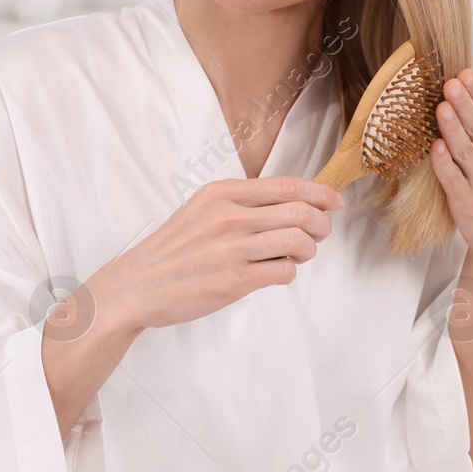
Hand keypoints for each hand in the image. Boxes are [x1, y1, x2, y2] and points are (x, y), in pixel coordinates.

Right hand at [92, 176, 343, 331]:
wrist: (136, 285)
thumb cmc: (172, 250)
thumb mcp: (201, 210)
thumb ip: (240, 204)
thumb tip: (291, 204)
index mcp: (222, 194)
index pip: (288, 186)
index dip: (321, 193)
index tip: (335, 202)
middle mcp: (229, 217)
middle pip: (301, 212)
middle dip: (322, 224)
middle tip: (320, 234)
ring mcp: (232, 249)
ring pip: (299, 242)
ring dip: (309, 250)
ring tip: (299, 255)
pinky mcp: (234, 281)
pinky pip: (283, 272)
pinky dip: (289, 273)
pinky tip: (276, 273)